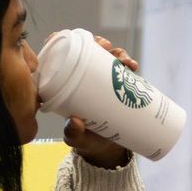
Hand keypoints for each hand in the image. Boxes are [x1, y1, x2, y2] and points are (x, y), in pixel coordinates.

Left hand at [65, 38, 136, 168]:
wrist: (108, 150)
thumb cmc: (85, 142)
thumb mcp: (76, 139)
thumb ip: (73, 133)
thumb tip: (76, 121)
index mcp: (64, 85)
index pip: (58, 56)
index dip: (61, 41)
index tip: (71, 40)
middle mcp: (83, 78)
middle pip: (87, 50)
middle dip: (97, 43)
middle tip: (107, 47)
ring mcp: (101, 80)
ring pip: (107, 57)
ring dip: (116, 52)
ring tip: (124, 60)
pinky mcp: (117, 85)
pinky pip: (122, 69)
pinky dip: (128, 64)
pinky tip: (133, 66)